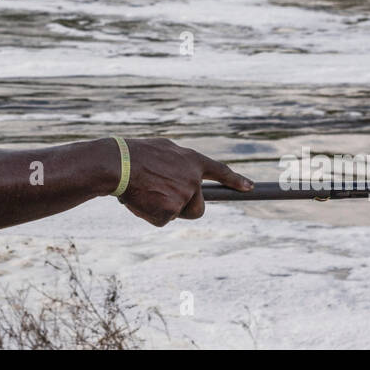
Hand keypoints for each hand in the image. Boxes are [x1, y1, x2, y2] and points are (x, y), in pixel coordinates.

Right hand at [116, 138, 252, 225]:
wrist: (120, 164)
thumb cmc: (135, 154)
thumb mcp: (163, 149)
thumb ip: (178, 162)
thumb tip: (181, 174)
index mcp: (192, 160)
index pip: (220, 171)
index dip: (236, 180)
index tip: (250, 187)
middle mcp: (193, 179)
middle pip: (199, 207)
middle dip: (186, 208)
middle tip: (164, 198)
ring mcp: (183, 196)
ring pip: (179, 213)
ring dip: (166, 210)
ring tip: (147, 193)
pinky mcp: (171, 212)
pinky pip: (162, 219)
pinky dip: (150, 214)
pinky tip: (140, 200)